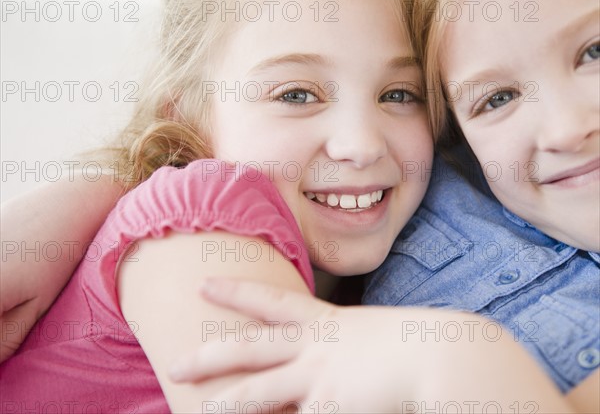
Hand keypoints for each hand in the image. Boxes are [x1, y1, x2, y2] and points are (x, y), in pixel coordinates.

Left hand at [168, 278, 407, 412]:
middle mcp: (315, 347)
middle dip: (210, 355)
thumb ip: (345, 346)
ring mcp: (320, 377)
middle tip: (175, 364)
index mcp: (326, 323)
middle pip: (250, 348)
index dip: (236, 291)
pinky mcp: (330, 408)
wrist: (447, 355)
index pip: (272, 301)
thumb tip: (331, 364)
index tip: (205, 284)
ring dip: (225, 407)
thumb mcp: (371, 336)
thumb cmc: (417, 344)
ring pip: (258, 394)